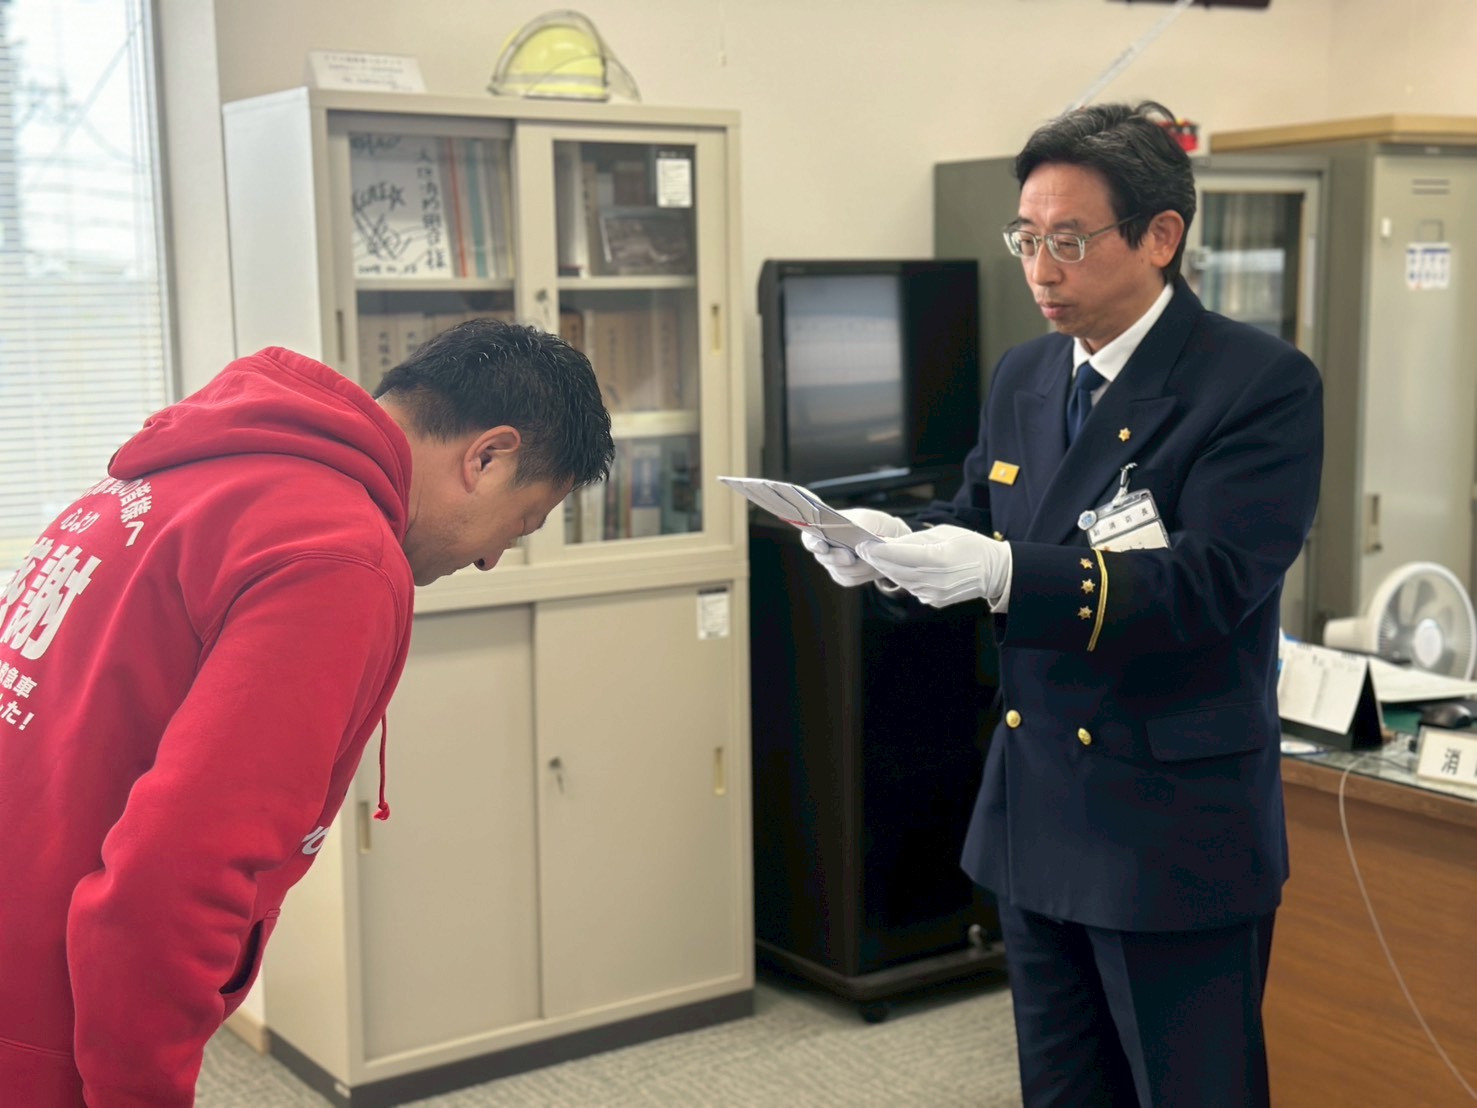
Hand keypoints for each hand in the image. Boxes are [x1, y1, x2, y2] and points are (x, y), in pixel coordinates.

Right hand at [799, 507, 910, 587]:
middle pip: (823, 558)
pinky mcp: (844, 577)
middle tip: (850, 557)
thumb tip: (854, 532)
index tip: (822, 547)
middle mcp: (825, 548)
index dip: (813, 543)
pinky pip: (850, 579)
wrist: (890, 541)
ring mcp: (833, 564)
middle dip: (837, 558)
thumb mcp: (871, 518)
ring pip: (839, 571)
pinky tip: (874, 566)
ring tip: (873, 558)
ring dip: (857, 566)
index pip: (809, 538)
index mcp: (825, 528)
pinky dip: (864, 574)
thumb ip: (860, 522)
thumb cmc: (876, 525)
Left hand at [859, 524, 1009, 607]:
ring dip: (886, 569)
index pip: (899, 555)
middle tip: (862, 549)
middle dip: (876, 559)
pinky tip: (896, 567)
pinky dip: (901, 577)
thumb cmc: (971, 546)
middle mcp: (934, 579)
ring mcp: (933, 593)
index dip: (877, 550)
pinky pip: (910, 587)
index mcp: (938, 558)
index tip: (863, 544)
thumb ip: (915, 539)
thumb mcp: (943, 533)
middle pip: (895, 570)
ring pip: (900, 580)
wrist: (994, 572)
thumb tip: (890, 542)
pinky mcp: (933, 600)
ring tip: (875, 556)